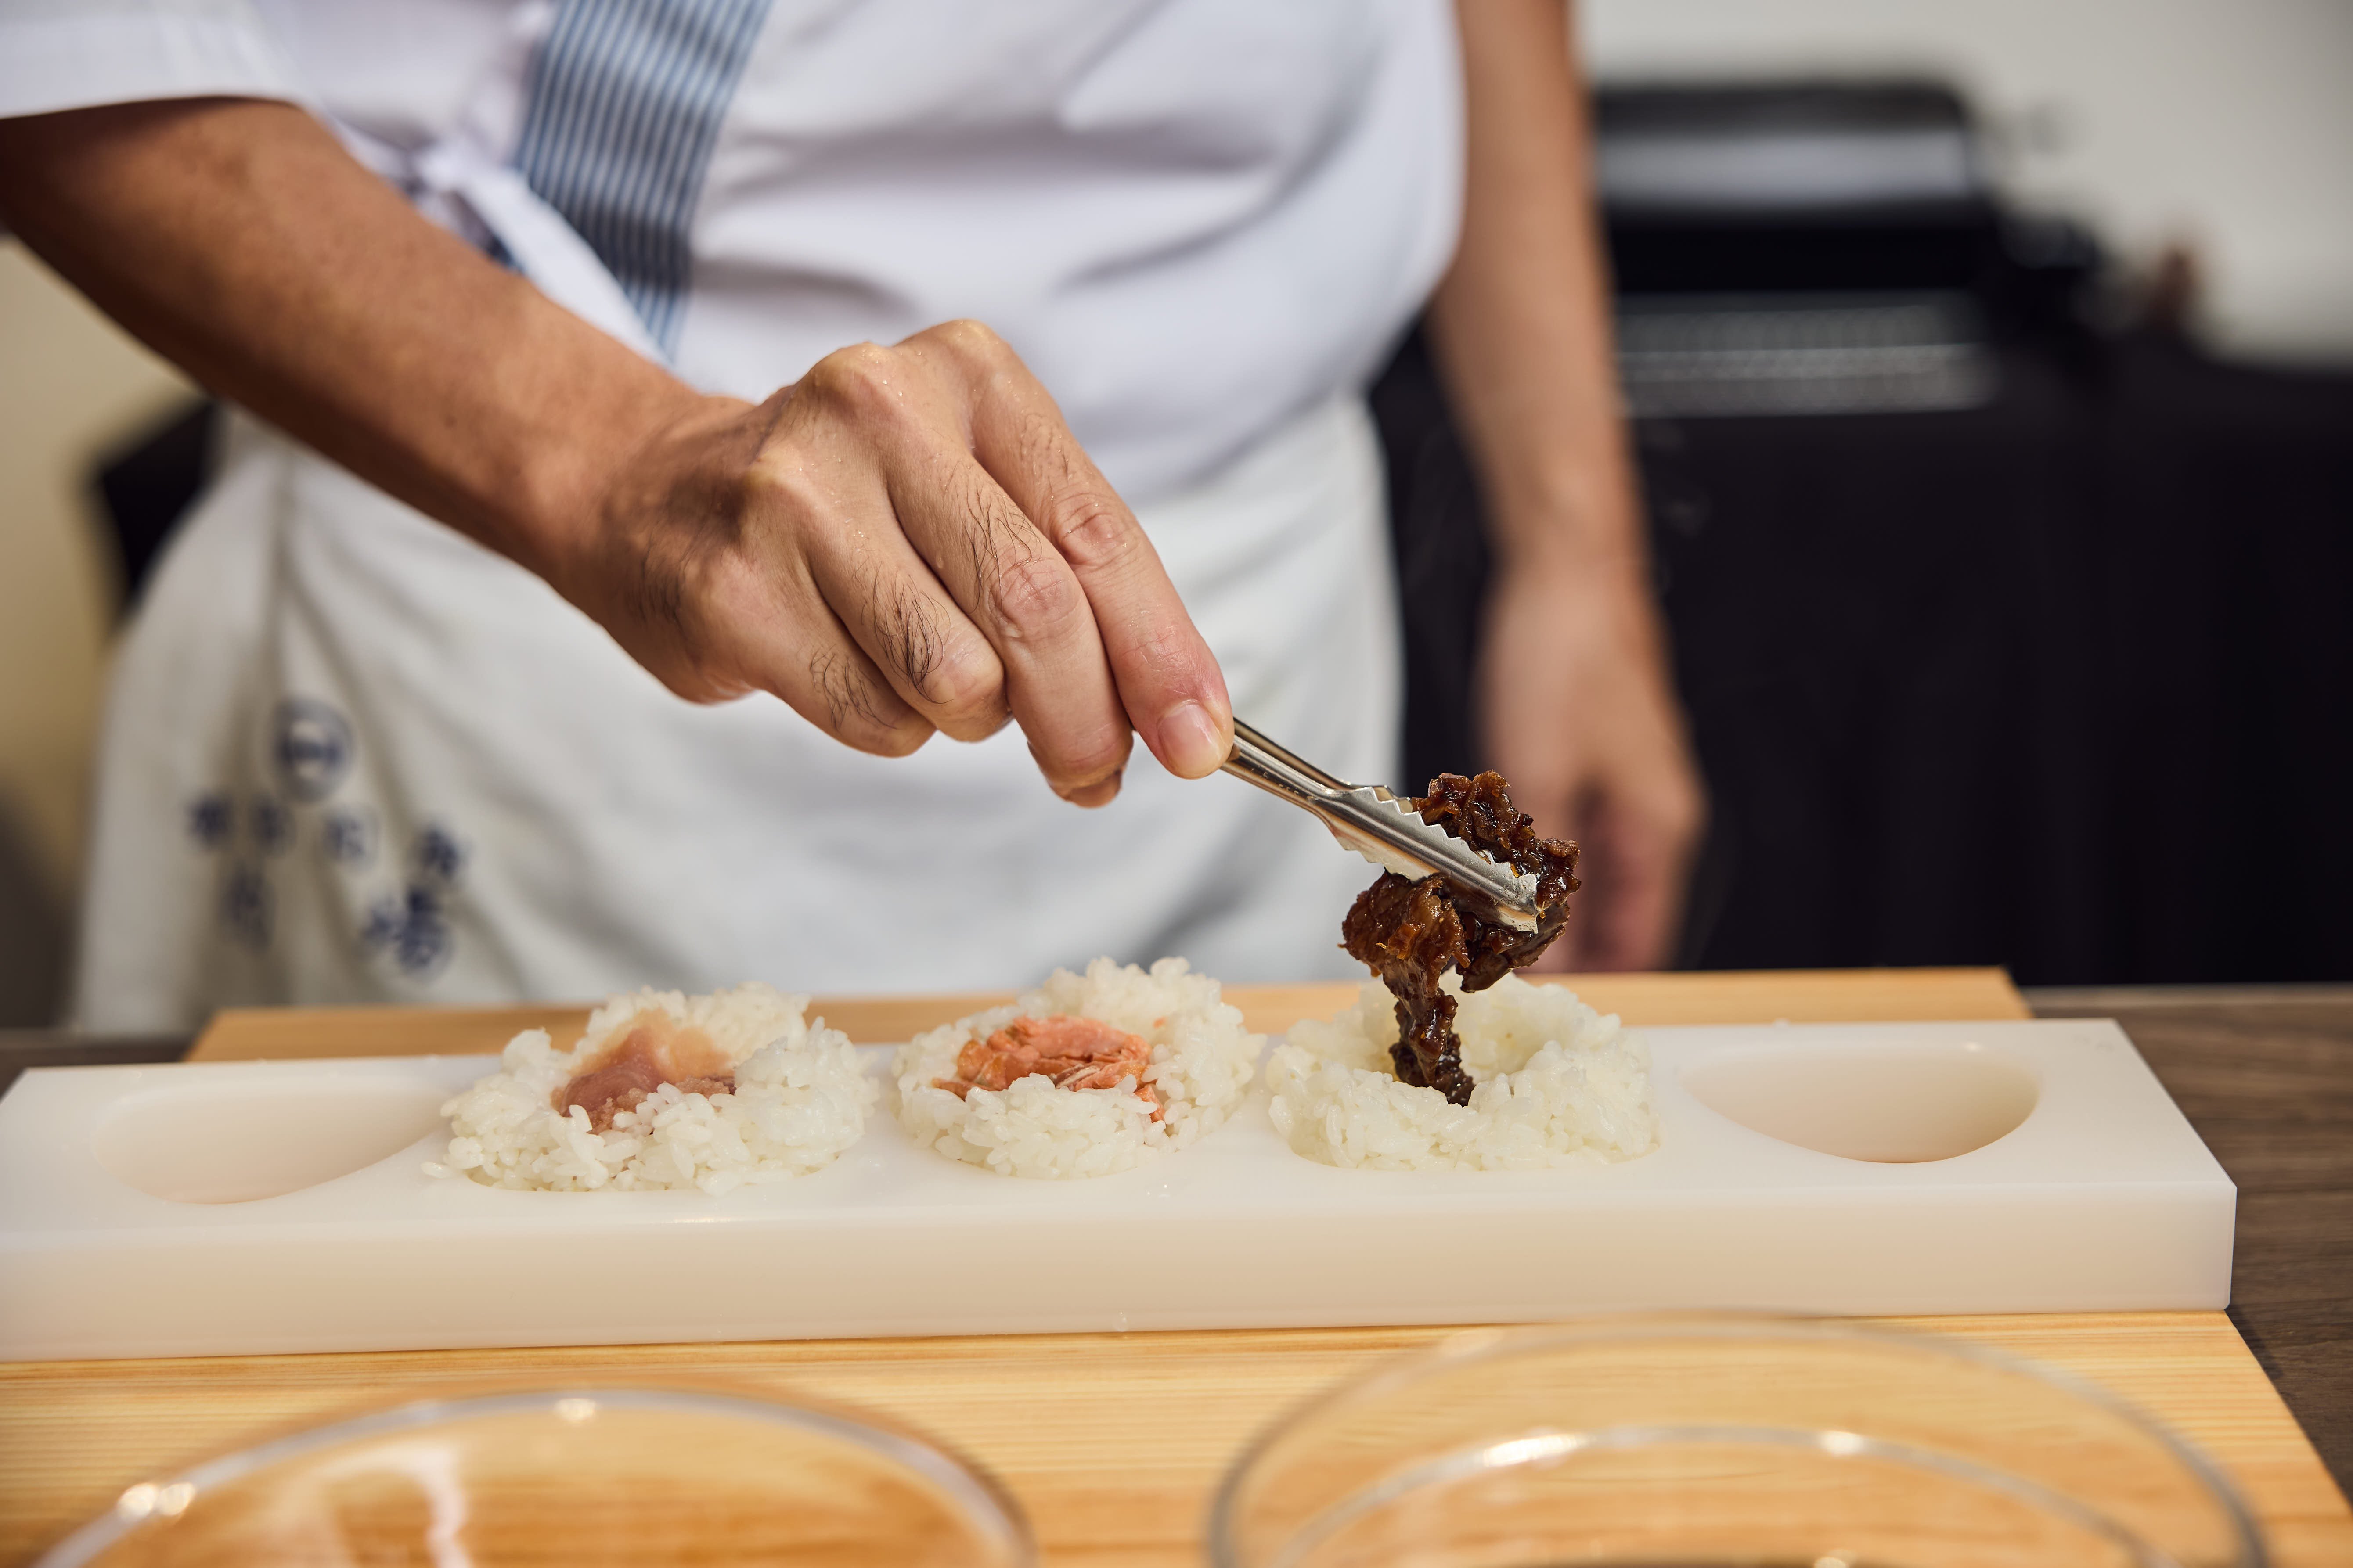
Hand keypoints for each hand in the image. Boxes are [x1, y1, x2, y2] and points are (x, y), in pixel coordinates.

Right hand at [561, 320, 1234, 804]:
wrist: (652, 495)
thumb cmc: (850, 508)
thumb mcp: (972, 490)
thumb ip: (1076, 582)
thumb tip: (1179, 719)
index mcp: (967, 375)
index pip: (1095, 533)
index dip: (1161, 652)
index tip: (1201, 740)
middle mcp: (880, 411)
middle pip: (1035, 607)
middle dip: (1086, 718)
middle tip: (1093, 772)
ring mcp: (796, 498)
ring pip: (957, 676)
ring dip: (973, 717)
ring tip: (933, 675)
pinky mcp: (736, 590)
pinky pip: (875, 716)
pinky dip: (895, 726)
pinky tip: (851, 667)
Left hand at [1476, 561, 1704, 970]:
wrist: (1567, 568)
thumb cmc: (1567, 653)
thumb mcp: (1538, 767)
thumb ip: (1532, 853)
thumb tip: (1516, 929)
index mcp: (1658, 827)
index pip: (1638, 941)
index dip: (1589, 980)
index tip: (1531, 1002)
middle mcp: (1650, 816)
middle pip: (1612, 915)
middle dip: (1556, 948)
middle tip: (1487, 973)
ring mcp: (1623, 789)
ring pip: (1583, 877)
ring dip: (1535, 903)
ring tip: (1475, 932)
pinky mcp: (1592, 763)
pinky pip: (1564, 835)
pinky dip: (1528, 859)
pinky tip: (1480, 867)